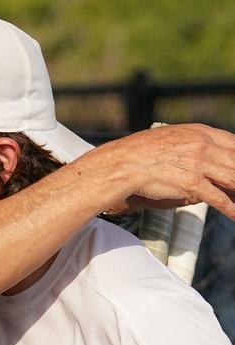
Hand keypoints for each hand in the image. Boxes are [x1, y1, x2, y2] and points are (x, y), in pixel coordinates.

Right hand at [86, 123, 234, 217]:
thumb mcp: (169, 140)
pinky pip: (220, 198)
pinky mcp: (193, 183)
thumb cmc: (139, 153)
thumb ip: (189, 148)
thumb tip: (199, 164)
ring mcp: (200, 164)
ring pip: (234, 179)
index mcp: (199, 132)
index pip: (234, 143)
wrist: (124, 163)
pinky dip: (232, 209)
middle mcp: (204, 146)